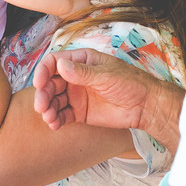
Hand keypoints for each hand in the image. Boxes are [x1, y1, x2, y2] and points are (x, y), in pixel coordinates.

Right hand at [32, 48, 162, 131]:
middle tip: (41, 106)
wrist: (145, 106)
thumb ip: (83, 72)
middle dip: (43, 94)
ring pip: (54, 100)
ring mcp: (76, 95)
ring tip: (49, 118)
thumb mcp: (106, 75)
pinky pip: (62, 115)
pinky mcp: (80, 112)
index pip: (55, 62)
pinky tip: (54, 124)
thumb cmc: (131, 83)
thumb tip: (60, 65)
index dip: (43, 71)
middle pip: (50, 83)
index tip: (39, 83)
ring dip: (47, 108)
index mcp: (82, 61)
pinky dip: (56, 119)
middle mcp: (75, 77)